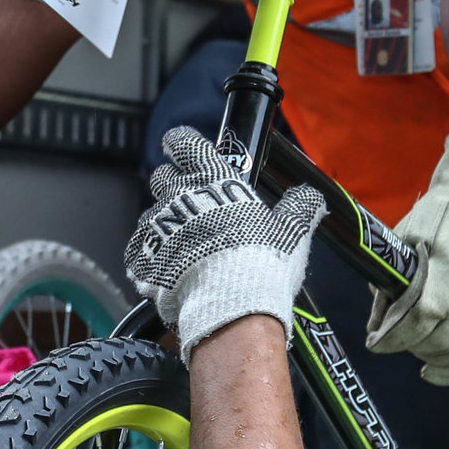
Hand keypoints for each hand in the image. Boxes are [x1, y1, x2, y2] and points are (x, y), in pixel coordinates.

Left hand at [126, 127, 324, 351]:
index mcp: (212, 179)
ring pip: (152, 215)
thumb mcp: (292, 230)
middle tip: (193, 207)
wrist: (229, 305)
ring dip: (166, 226)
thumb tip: (309, 196)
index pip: (184, 143)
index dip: (180, 144)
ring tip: (188, 250)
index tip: (180, 148)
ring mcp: (155, 226)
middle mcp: (178, 195)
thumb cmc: (261, 262)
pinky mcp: (140, 256)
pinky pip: (140, 249)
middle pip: (162, 176)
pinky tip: (171, 270)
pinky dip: (152, 256)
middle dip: (173, 186)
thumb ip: (299, 206)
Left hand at [364, 132, 448, 384]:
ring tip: (416, 348)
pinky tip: (440, 371)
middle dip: (407, 345)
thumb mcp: (409, 237)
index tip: (375, 341)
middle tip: (394, 337)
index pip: (412, 324)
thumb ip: (394, 281)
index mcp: (444, 279)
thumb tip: (380, 318)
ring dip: (431, 358)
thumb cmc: (448, 212)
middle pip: (433, 344)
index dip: (390, 338)